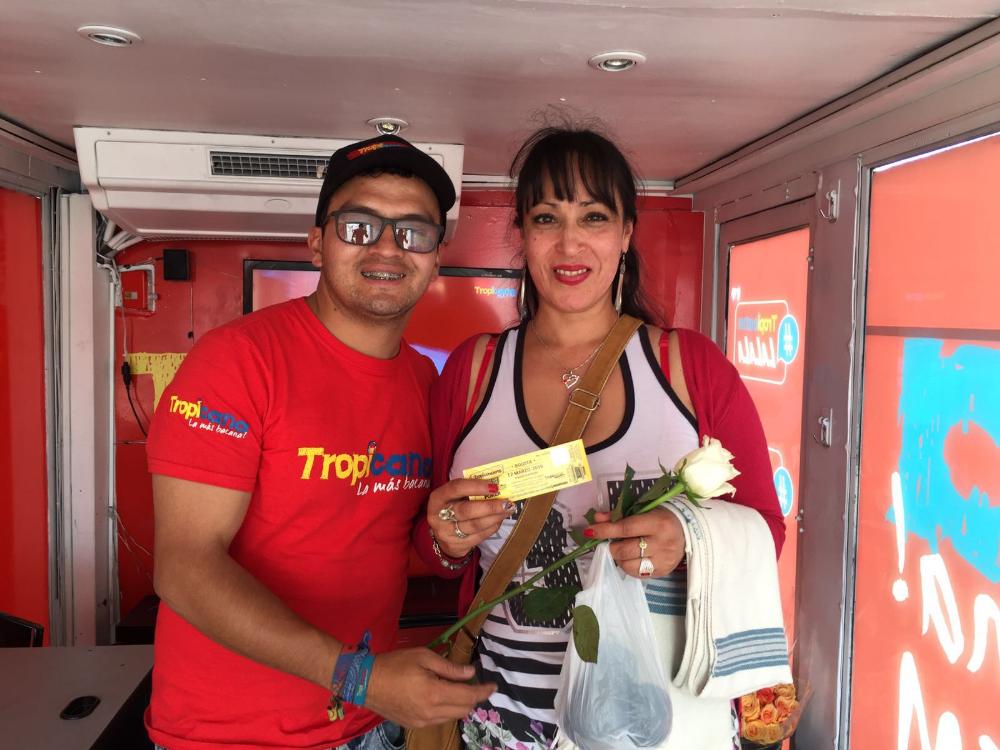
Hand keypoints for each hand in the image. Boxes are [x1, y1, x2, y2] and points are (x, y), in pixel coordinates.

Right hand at [364, 648, 496, 727]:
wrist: (365, 682)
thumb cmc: (395, 664)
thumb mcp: (424, 657)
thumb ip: (449, 667)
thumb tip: (471, 673)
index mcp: (434, 694)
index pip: (468, 697)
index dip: (483, 691)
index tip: (493, 685)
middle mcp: (431, 713)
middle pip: (463, 710)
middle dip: (473, 698)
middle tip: (474, 683)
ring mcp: (422, 722)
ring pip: (452, 717)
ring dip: (460, 704)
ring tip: (457, 688)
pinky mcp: (414, 725)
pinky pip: (439, 720)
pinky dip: (447, 710)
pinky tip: (442, 697)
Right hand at [427, 478, 511, 557]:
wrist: (443, 534)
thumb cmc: (453, 507)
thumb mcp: (455, 496)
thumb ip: (471, 490)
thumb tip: (496, 486)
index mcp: (437, 498)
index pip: (457, 488)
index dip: (476, 486)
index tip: (495, 486)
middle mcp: (438, 516)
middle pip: (466, 510)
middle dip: (489, 506)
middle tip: (507, 502)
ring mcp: (446, 533)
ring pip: (475, 525)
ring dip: (495, 517)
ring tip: (507, 510)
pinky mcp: (457, 545)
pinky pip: (479, 536)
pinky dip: (492, 527)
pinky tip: (499, 520)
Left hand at [586, 508, 684, 578]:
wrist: (688, 530)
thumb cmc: (661, 517)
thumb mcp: (643, 510)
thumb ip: (619, 515)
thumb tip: (597, 519)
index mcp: (657, 523)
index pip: (625, 528)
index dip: (605, 530)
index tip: (589, 531)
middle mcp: (662, 543)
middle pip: (625, 550)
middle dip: (612, 547)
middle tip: (611, 543)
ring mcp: (663, 560)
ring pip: (629, 566)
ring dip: (619, 559)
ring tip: (622, 551)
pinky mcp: (663, 572)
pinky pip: (638, 574)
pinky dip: (629, 566)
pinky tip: (632, 558)